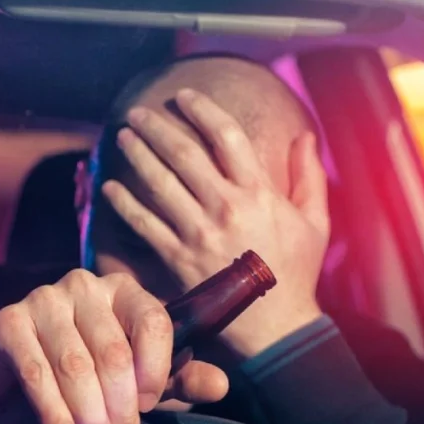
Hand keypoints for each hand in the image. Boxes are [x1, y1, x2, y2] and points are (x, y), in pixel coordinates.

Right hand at [0, 269, 228, 423]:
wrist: (20, 378)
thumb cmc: (90, 375)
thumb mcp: (141, 379)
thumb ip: (181, 380)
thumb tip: (220, 386)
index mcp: (124, 292)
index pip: (152, 321)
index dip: (155, 370)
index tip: (148, 407)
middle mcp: (84, 286)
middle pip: (112, 351)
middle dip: (119, 407)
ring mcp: (43, 300)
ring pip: (74, 364)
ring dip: (88, 414)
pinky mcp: (8, 322)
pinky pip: (34, 370)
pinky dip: (51, 408)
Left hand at [102, 88, 329, 357]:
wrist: (274, 326)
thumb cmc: (295, 271)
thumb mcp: (315, 222)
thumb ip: (308, 176)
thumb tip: (305, 135)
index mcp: (259, 194)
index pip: (227, 137)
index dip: (202, 110)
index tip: (183, 96)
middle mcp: (226, 208)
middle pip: (184, 155)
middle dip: (158, 128)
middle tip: (137, 112)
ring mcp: (199, 234)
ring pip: (160, 185)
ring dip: (137, 157)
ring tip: (122, 137)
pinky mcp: (177, 259)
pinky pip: (144, 225)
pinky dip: (125, 204)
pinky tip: (109, 188)